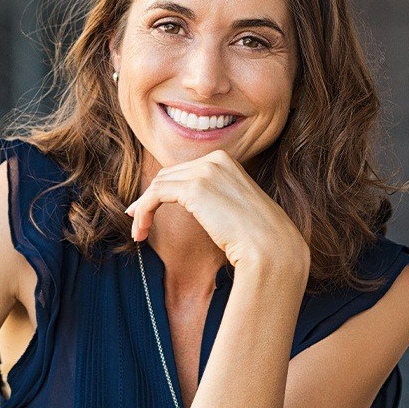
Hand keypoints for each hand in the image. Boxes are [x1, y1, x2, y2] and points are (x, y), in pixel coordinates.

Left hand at [125, 149, 308, 269]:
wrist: (270, 248)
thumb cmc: (256, 236)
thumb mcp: (233, 206)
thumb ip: (213, 197)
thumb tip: (188, 202)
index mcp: (226, 160)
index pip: (183, 171)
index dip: (162, 190)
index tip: (147, 210)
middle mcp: (215, 159)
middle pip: (168, 176)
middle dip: (148, 198)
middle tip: (138, 222)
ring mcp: (205, 171)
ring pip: (158, 185)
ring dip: (143, 209)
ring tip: (138, 233)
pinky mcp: (194, 188)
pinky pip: (155, 196)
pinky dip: (143, 211)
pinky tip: (140, 230)